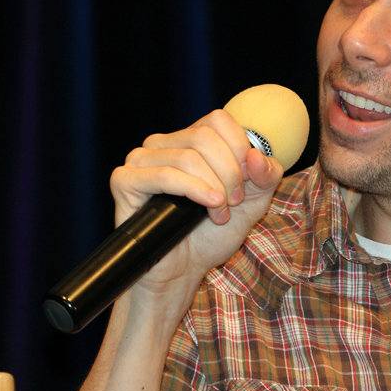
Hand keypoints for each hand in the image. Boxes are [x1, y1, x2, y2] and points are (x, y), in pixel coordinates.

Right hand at [109, 108, 283, 315]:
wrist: (184, 270)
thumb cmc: (213, 234)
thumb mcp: (253, 202)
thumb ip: (266, 176)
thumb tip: (257, 155)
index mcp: (190, 139)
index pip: (218, 120)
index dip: (239, 148)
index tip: (246, 180)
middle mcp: (163, 144)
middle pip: (205, 137)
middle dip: (230, 173)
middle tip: (232, 202)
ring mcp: (141, 160)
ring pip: (188, 156)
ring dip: (213, 187)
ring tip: (218, 213)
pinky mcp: (125, 180)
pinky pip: (163, 174)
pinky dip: (192, 190)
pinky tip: (208, 206)